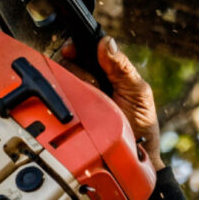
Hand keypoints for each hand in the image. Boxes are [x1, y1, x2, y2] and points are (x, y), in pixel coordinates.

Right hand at [61, 37, 163, 168]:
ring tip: (94, 101)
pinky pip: (57, 99)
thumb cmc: (141, 123)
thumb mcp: (138, 92)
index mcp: (107, 71)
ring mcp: (76, 98)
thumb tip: (106, 42)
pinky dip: (65, 98)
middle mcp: (88, 82)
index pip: (85, 50)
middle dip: (81, 71)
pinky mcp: (68, 113)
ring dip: (77, 86)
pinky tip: (80, 106)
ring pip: (62, 79)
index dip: (76, 47)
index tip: (71, 51)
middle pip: (69, 63)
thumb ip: (123, 67)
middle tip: (97, 86)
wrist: (135, 157)